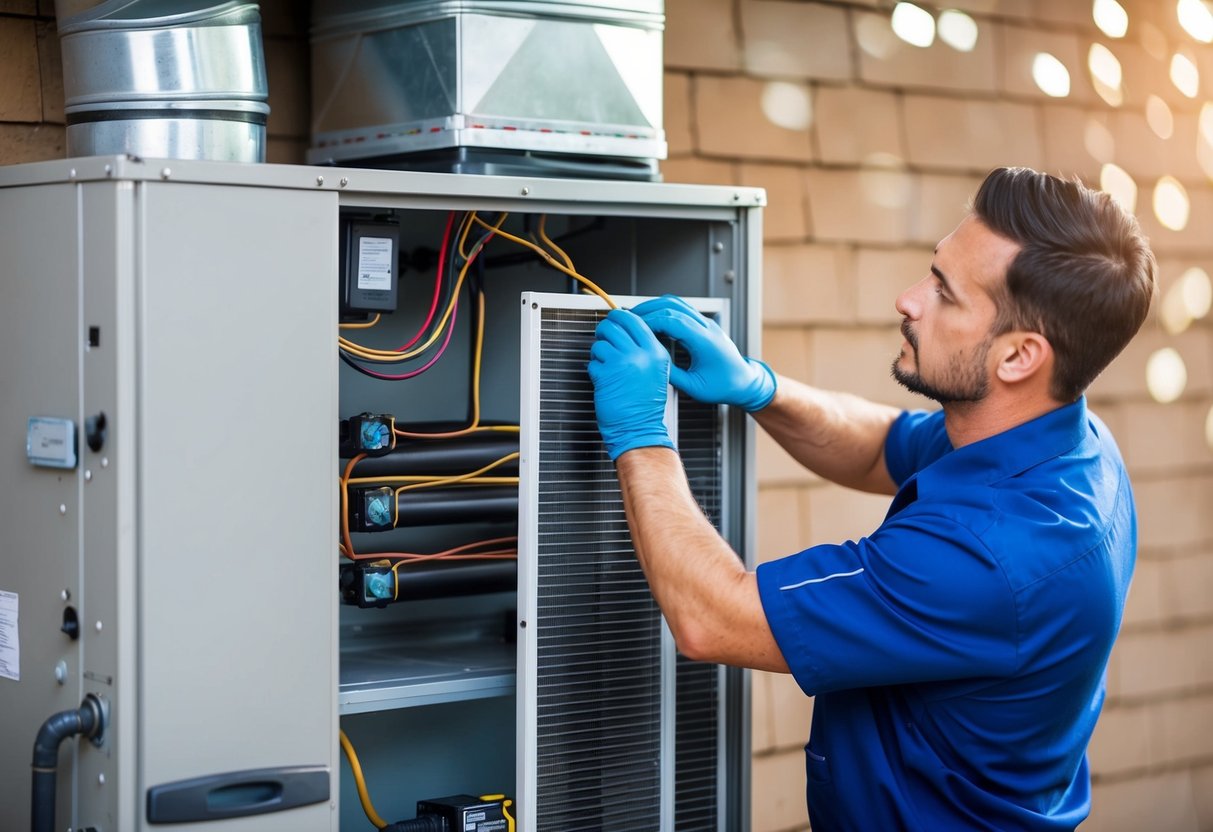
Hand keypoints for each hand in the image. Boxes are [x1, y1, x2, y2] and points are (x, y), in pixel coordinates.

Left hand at [587, 309, 675, 460]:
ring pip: (600, 342)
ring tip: (606, 366)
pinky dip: (594, 370)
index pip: (634, 319)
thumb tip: (624, 326)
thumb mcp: (656, 371)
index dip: (619, 318)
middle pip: (614, 324)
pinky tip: (604, 381)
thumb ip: (644, 348)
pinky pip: (592, 362)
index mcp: (656, 352)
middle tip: (604, 339)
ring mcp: (623, 363)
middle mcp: (641, 354)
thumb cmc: (645, 405)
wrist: (639, 429)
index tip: (614, 322)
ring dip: (598, 353)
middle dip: (605, 330)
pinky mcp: (606, 375)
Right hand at [632, 295, 775, 411]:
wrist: (745, 382)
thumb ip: (673, 376)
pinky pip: (681, 308)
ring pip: (676, 302)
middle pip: (672, 306)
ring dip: (654, 306)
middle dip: (647, 310)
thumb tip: (651, 365)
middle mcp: (706, 327)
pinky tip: (652, 318)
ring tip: (636, 317)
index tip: (633, 329)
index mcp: (705, 341)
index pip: (673, 321)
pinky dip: (663, 308)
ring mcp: (706, 323)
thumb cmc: (725, 386)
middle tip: (628, 320)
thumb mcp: (696, 387)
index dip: (650, 322)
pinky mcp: (703, 324)